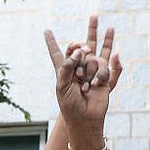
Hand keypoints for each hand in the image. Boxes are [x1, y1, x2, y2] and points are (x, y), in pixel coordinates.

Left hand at [46, 15, 116, 148]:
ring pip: (91, 58)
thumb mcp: (62, 86)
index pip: (56, 53)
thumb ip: (66, 66)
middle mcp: (77, 67)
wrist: (85, 118)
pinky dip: (98, 76)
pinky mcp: (103, 74)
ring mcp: (90, 69)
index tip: (46, 31)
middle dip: (80, 51)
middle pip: (80, 47)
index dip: (51, 42)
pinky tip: (93, 86)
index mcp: (63, 70)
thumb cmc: (70, 105)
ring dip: (87, 72)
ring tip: (85, 87)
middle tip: (80, 63)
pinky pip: (103, 66)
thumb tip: (80, 51)